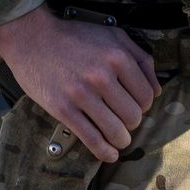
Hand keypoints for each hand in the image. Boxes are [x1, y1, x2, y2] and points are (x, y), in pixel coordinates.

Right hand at [0, 7, 158, 162]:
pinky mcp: (63, 109)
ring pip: (115, 131)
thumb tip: (157, 89)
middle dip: (132, 122)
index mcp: (117, 57)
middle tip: (123, 120)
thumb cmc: (73, 36)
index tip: (135, 105)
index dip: (144, 105)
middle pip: (133, 116)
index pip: (147, 96)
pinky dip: (104, 152)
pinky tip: (108, 154)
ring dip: (121, 140)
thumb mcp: (113, 35)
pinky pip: (91, 138)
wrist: (31, 38)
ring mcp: (81, 94)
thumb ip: (140, 57)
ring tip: (118, 139)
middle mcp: (101, 76)